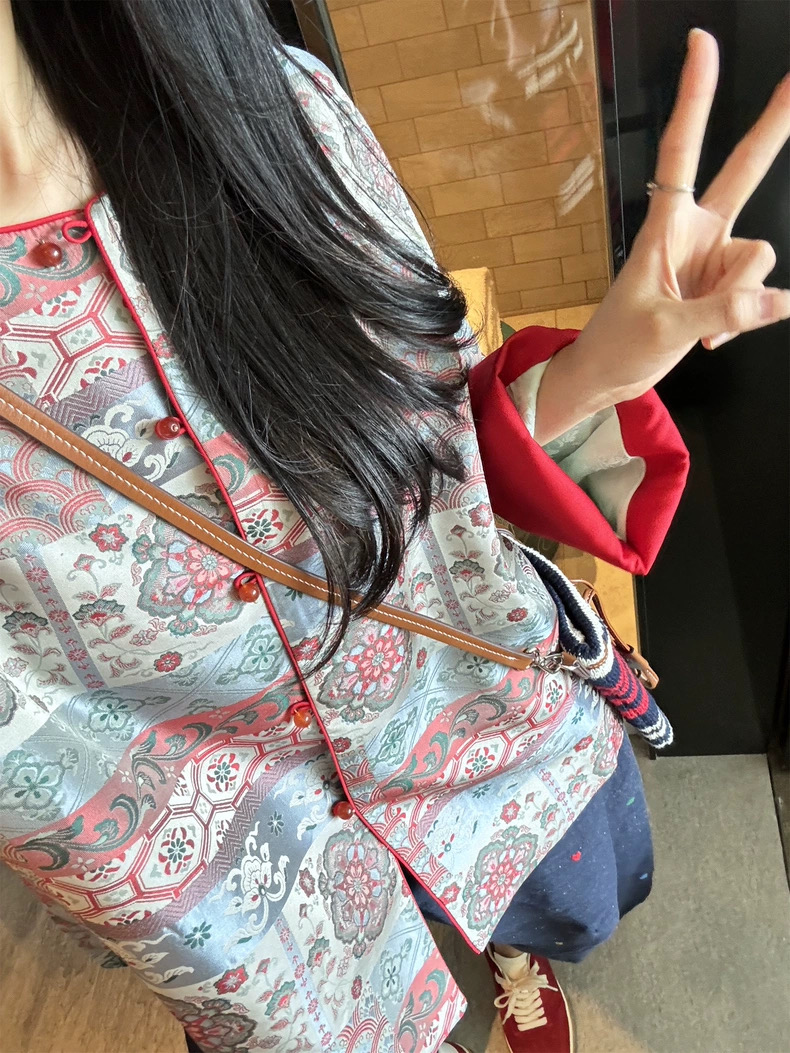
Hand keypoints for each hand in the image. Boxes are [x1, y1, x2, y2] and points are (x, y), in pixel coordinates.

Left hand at [535, 29, 789, 442]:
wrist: (608, 377)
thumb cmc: (617, 346)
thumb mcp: (662, 330)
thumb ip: (719, 313)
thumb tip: (777, 301)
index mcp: (665, 227)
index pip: (683, 151)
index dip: (695, 97)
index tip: (701, 44)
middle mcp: (696, 233)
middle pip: (743, 171)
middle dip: (775, 124)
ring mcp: (713, 260)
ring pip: (759, 259)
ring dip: (738, 300)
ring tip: (695, 326)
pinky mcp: (725, 287)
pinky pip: (758, 294)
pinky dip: (740, 320)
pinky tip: (706, 338)